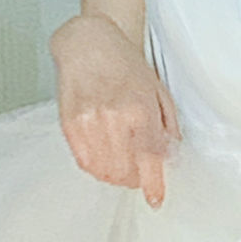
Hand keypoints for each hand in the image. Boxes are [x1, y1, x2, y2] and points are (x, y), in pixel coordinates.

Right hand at [53, 16, 177, 207]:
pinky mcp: (70, 124)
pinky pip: (84, 161)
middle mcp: (113, 116)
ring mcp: (88, 121)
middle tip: (140, 175)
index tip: (156, 198)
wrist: (88, 43)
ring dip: (117, 177)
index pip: (150, 156)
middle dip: (136, 180)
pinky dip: (97, 169)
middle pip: (126, 170)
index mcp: (140, 107)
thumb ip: (167, 124)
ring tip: (123, 168)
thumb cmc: (124, 63)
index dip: (153, 184)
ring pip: (104, 170)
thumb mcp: (157, 89)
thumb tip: (171, 155)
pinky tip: (105, 161)